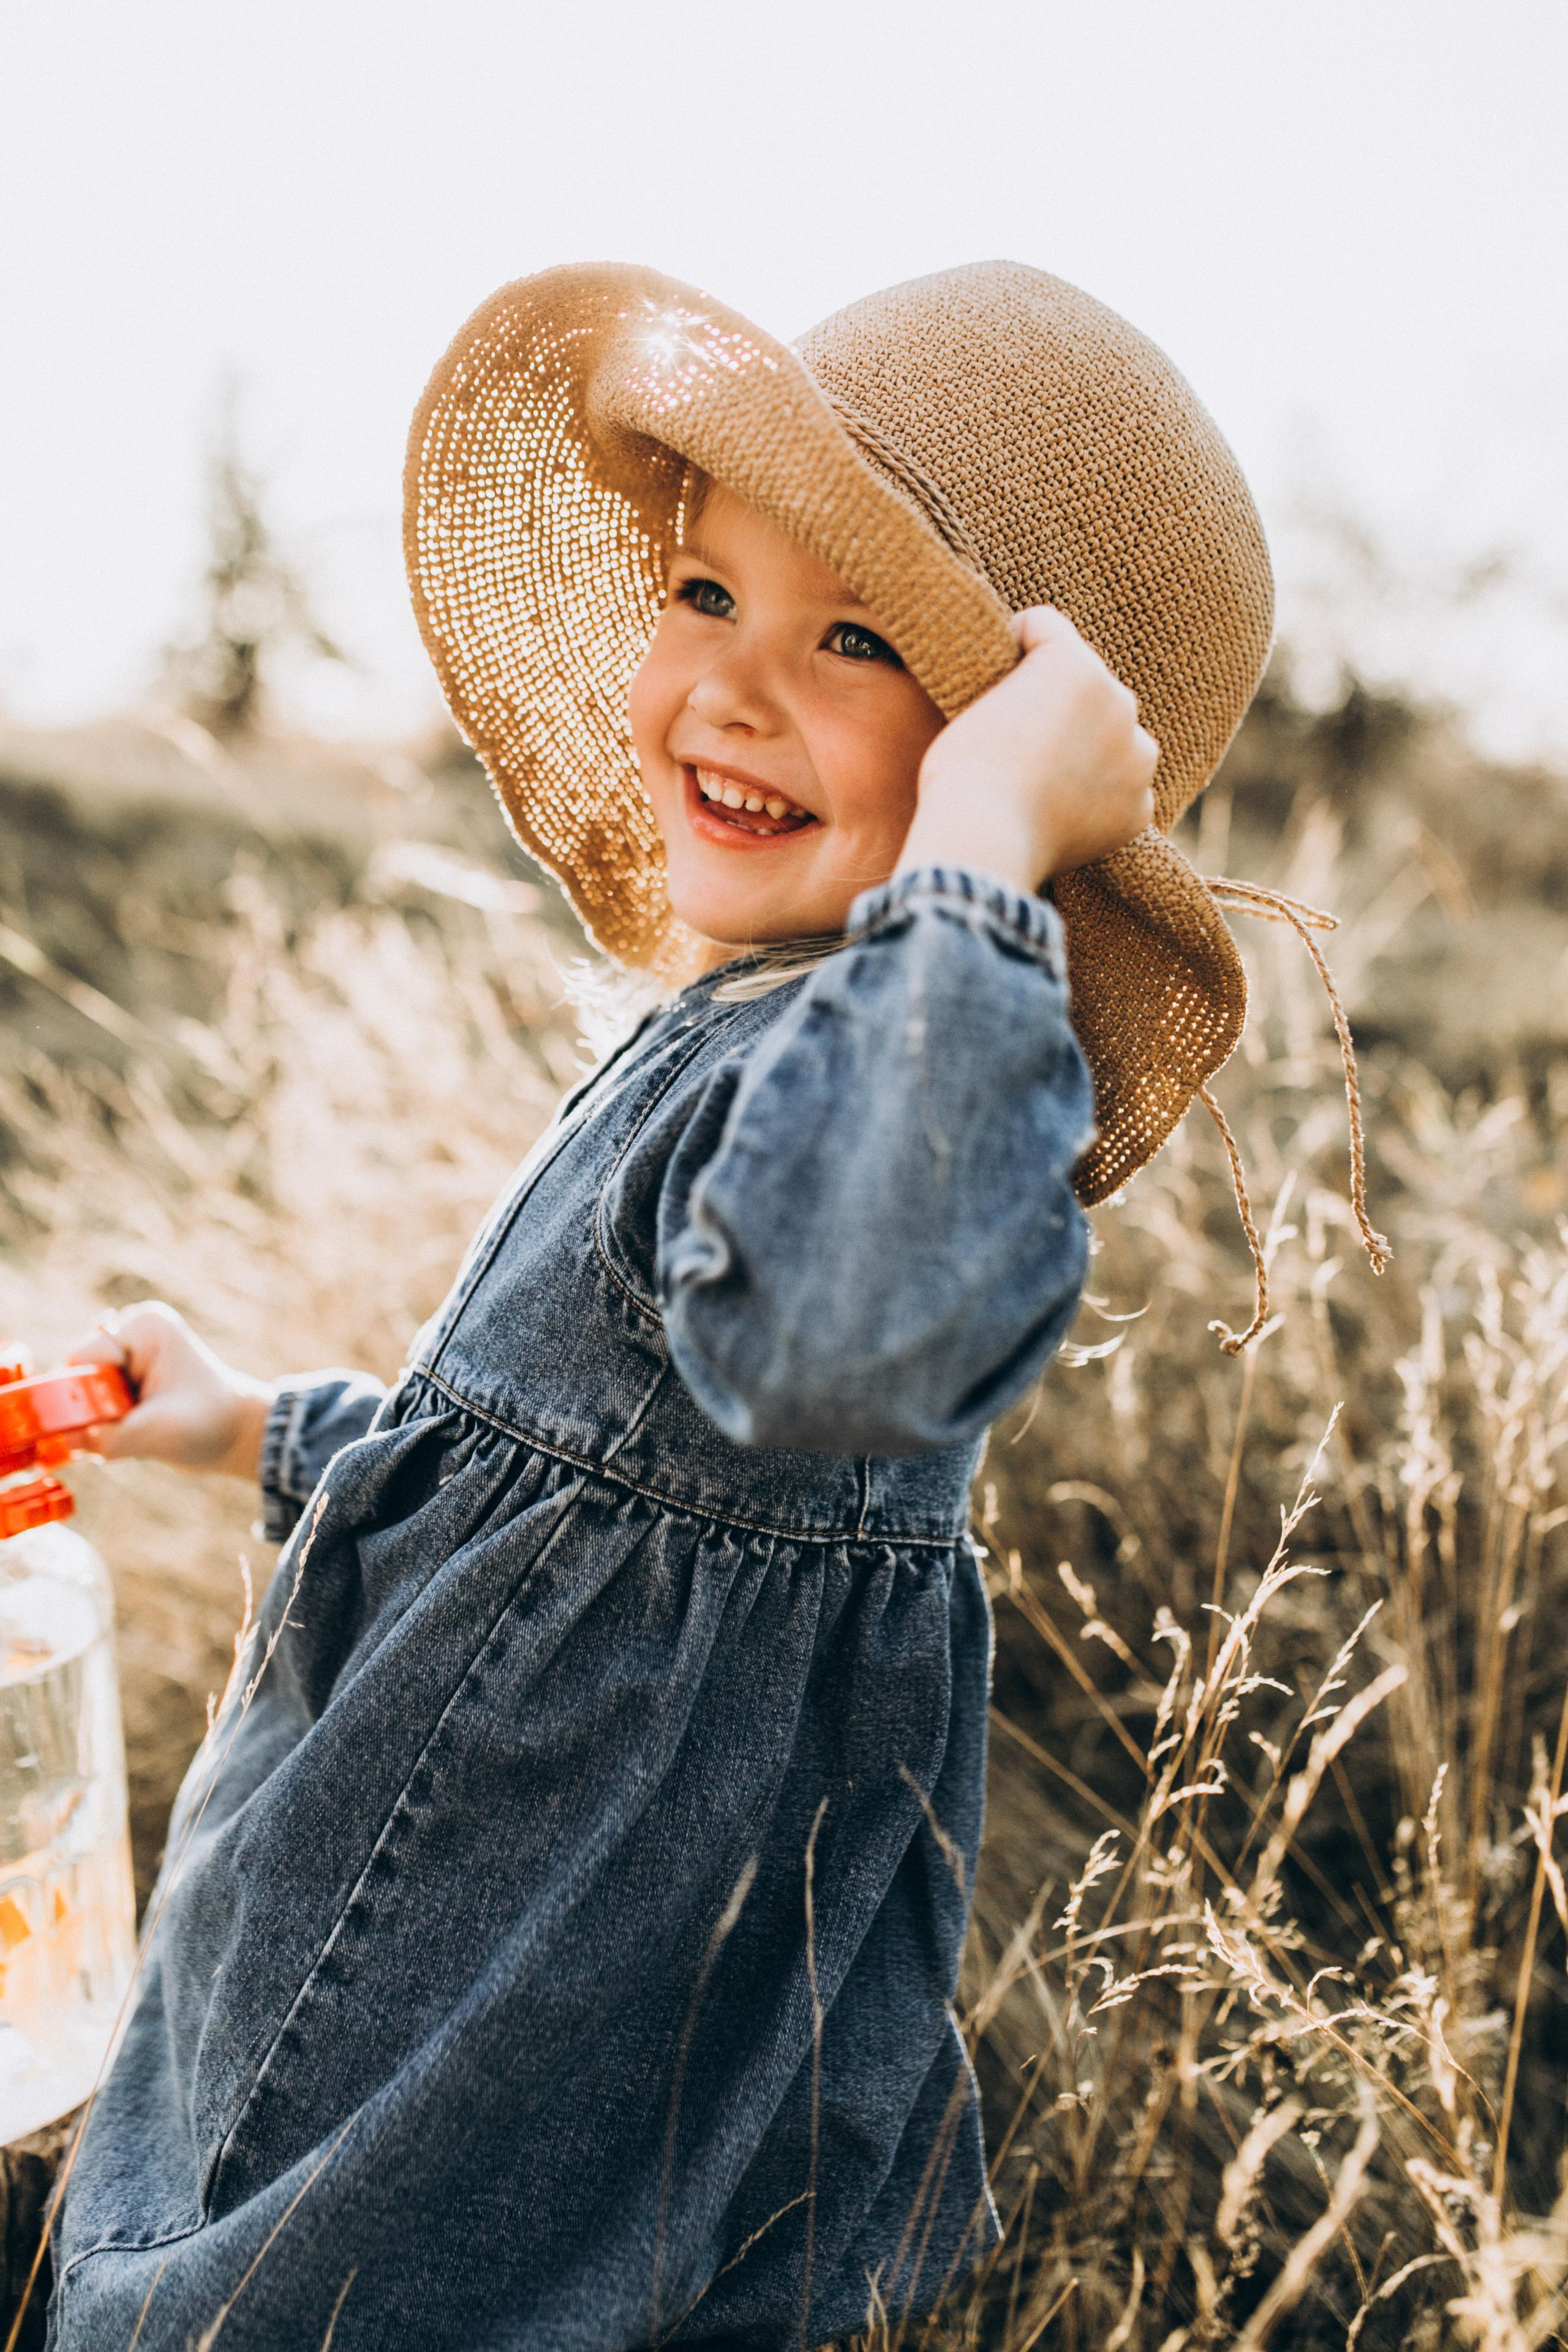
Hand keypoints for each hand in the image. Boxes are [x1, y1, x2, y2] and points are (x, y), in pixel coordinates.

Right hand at [68, 1302, 275, 1482]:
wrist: (236, 1435)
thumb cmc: (209, 1424)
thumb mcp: (158, 1432)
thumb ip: (108, 1437)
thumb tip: (59, 1442)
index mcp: (143, 1327)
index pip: (83, 1357)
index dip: (80, 1394)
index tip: (99, 1423)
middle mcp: (131, 1332)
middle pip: (79, 1373)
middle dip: (90, 1409)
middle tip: (124, 1430)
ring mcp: (128, 1354)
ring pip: (83, 1391)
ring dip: (98, 1419)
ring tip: (136, 1430)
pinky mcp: (125, 1377)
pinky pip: (92, 1402)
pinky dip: (103, 1423)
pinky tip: (133, 1430)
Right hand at [896, 607, 1157, 892]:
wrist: (983, 839)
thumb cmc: (964, 770)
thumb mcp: (974, 698)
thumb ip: (1014, 679)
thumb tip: (1025, 687)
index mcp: (1076, 663)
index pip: (1044, 629)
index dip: (1012, 648)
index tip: (994, 680)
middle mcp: (1120, 700)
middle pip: (1086, 686)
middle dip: (1059, 703)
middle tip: (1018, 740)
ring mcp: (1136, 757)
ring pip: (1112, 738)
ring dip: (1088, 748)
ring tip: (1042, 779)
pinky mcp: (1139, 807)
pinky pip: (1120, 789)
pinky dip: (1097, 799)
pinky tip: (1060, 812)